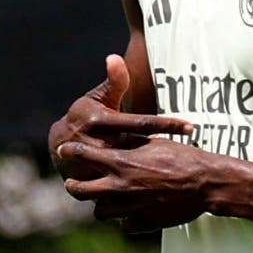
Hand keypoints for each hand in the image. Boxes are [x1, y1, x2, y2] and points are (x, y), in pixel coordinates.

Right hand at [51, 54, 210, 231]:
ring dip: (152, 176)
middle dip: (163, 155)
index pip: (139, 121)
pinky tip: (163, 194)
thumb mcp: (98, 98)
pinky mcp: (89, 181)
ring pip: (127, 172)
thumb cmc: (87, 117)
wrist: (59, 144)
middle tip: (193, 157)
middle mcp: (94, 143)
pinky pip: (117, 188)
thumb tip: (115, 57)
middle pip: (136, 150)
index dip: (166, 124)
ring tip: (180, 178)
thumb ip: (113, 82)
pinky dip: (137, 191)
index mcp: (100, 121)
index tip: (191, 126)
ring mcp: (90, 165)